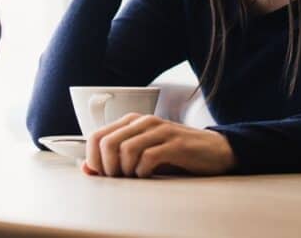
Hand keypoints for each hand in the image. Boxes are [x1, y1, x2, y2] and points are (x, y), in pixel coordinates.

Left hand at [83, 114, 235, 177]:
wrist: (214, 150)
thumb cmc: (174, 154)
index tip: (104, 175)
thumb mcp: (141, 155)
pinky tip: (149, 176)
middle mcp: (142, 121)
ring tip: (135, 178)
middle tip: (119, 179)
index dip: (94, 160)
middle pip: (107, 143)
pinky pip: (148, 157)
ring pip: (125, 149)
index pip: (96, 136)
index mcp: (131, 121)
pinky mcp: (175, 143)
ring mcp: (160, 130)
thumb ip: (114, 159)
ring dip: (126, 171)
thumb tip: (86, 169)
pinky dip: (143, 172)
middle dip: (108, 167)